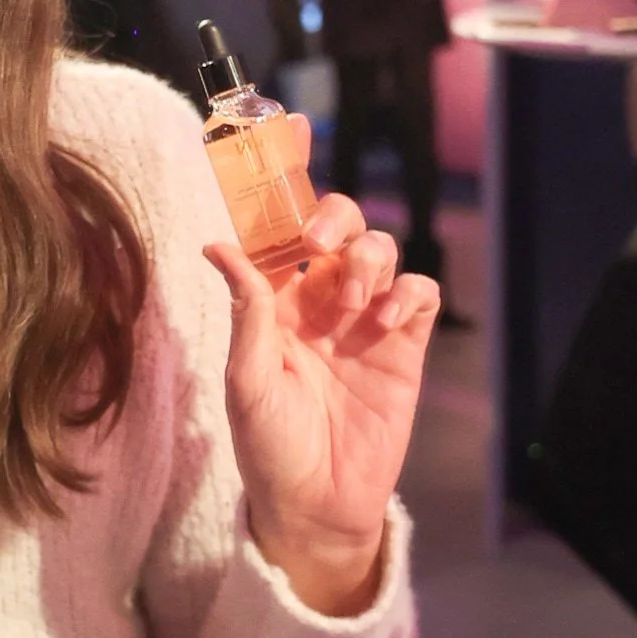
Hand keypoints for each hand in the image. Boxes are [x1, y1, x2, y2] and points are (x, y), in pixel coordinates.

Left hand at [208, 193, 436, 615]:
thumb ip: (246, 311)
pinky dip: (409, 291)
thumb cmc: (270, 450)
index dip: (282, 178)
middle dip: (333, 218)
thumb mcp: (248, 381)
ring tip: (356, 301)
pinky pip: (418, 291)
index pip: (276, 226)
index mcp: (270, 302)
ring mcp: (364, 320)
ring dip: (369, 259)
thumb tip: (218, 245)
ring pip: (379, 250)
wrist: (321, 508)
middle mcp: (318, 300)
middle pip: (336, 225)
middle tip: (322, 244)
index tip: (287, 129)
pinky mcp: (405, 345)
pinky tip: (390, 319)